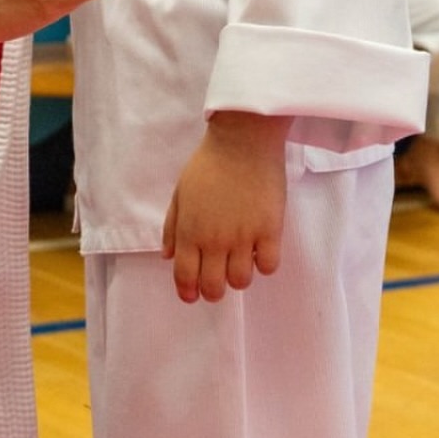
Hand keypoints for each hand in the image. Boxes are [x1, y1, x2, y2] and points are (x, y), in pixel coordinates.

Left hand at [162, 112, 288, 303]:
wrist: (242, 141)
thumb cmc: (208, 164)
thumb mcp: (180, 194)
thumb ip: (172, 228)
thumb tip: (168, 257)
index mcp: (190, 232)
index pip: (186, 276)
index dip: (188, 292)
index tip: (192, 296)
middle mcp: (215, 240)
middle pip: (214, 287)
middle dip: (213, 291)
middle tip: (217, 283)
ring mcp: (244, 237)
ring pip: (242, 281)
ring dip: (239, 278)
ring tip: (239, 262)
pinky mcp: (270, 230)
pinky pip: (269, 265)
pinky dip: (264, 265)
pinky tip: (260, 251)